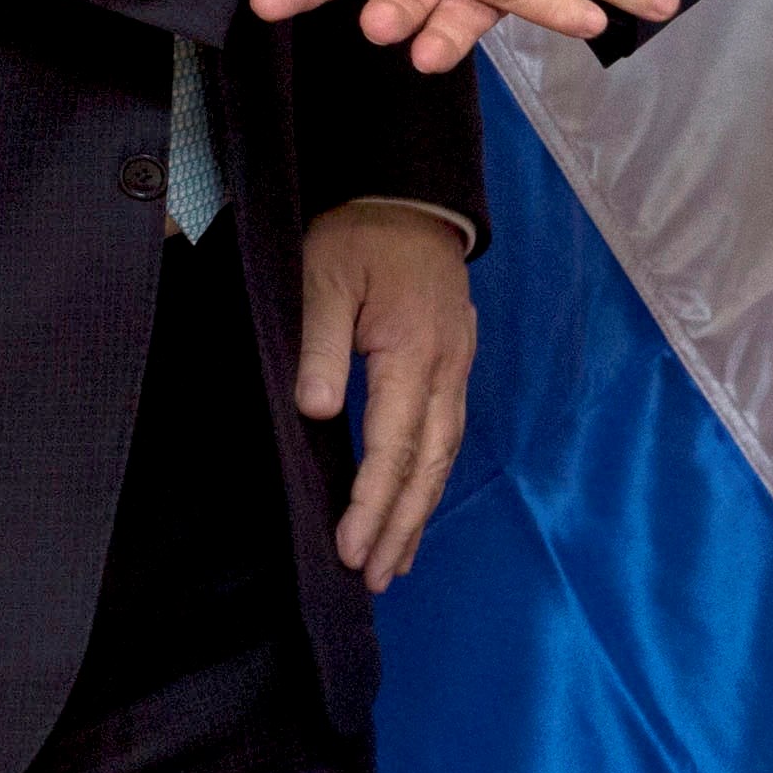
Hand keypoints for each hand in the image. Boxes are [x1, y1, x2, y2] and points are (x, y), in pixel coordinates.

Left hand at [300, 200, 477, 589]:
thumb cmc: (359, 233)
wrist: (411, 193)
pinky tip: (416, 508)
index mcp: (412, 350)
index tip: (351, 548)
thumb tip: (315, 410)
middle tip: (374, 579)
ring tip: (395, 564)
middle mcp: (446, 369)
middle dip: (401, 526)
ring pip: (445, 456)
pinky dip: (431, 480)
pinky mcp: (454, 365)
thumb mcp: (324, 275)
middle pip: (429, 464)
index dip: (373, 501)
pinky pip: (448, 436)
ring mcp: (456, 368)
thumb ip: (319, 342)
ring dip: (419, 512)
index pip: (394, 443)